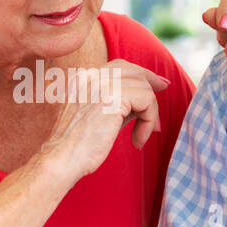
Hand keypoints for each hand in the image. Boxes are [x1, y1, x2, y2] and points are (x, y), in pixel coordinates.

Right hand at [39, 58, 168, 180]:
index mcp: (81, 79)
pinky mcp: (112, 97)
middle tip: (165, 91)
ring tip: (141, 136)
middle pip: (132, 69)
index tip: (158, 84)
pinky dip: (149, 121)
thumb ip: (117, 105)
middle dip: (152, 82)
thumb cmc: (76, 148)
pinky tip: (137, 141)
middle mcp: (89, 76)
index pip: (118, 67)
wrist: (61, 160)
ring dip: (149, 114)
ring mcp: (100, 84)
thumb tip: (144, 100)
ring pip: (143, 87)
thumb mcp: (97, 118)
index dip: (141, 74)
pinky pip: (147, 101)